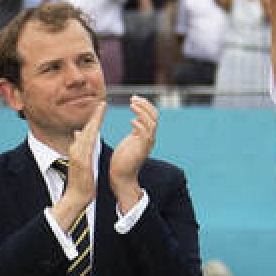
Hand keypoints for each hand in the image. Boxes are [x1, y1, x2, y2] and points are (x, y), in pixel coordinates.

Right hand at [51, 105, 102, 232]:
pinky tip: (96, 128)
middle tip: (102, 103)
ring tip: (101, 111)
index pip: (88, 131)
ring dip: (94, 121)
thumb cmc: (81, 181)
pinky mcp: (81, 162)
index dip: (94, 119)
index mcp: (78, 149)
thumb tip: (78, 133)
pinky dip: (91, 135)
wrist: (75, 197)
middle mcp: (76, 150)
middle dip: (95, 116)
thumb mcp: (82, 161)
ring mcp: (77, 155)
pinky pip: (87, 146)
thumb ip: (81, 147)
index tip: (101, 107)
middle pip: (87, 129)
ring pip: (87, 134)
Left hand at [108, 95, 158, 209]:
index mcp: (147, 135)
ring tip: (132, 104)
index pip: (153, 115)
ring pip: (151, 122)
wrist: (121, 177)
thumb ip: (136, 130)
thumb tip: (136, 119)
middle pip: (154, 116)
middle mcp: (150, 138)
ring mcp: (147, 144)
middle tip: (133, 98)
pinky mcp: (141, 149)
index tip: (134, 98)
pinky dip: (140, 124)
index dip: (145, 105)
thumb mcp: (131, 140)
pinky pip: (145, 133)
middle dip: (145, 105)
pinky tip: (131, 120)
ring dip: (142, 111)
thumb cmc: (122, 160)